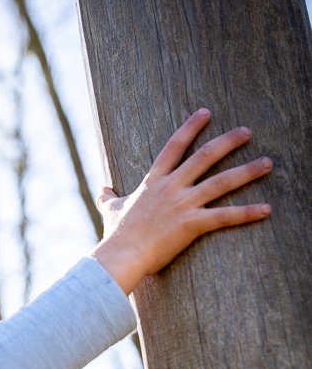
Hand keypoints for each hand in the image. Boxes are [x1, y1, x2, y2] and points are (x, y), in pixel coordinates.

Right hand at [94, 108, 271, 292]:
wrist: (121, 255)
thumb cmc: (116, 236)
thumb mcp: (111, 212)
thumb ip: (108, 198)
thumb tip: (101, 190)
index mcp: (154, 182)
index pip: (175, 146)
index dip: (191, 127)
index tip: (206, 112)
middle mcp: (172, 187)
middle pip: (205, 156)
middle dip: (228, 141)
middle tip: (247, 131)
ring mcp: (183, 204)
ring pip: (222, 182)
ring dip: (247, 171)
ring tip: (268, 164)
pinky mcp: (192, 224)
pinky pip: (225, 216)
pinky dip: (247, 213)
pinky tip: (266, 209)